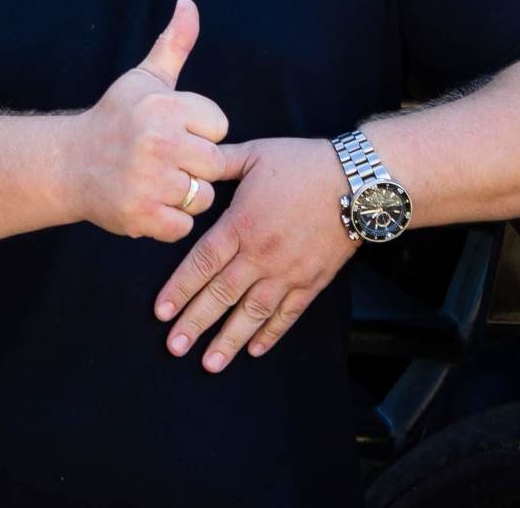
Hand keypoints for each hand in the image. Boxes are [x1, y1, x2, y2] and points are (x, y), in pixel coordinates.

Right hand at [64, 0, 234, 241]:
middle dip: (195, 165)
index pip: (220, 126)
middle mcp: (159, 142)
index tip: (174, 131)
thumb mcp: (144, 78)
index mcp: (165, 106)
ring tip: (157, 181)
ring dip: (184, 195)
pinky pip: (182, 225)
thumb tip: (189, 4)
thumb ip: (174, 44)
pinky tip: (149, 203)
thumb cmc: (114, 119)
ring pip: (202, 197)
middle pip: (215, 165)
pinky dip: (169, 221)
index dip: (200, 131)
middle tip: (166, 160)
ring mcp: (149, 182)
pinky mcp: (141, 216)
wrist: (68, 164)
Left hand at [154, 136, 357, 371]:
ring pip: (252, 313)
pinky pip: (287, 314)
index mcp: (242, 224)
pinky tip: (254, 350)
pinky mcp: (312, 282)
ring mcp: (288, 272)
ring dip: (228, 340)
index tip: (161, 313)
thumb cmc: (304, 163)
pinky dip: (270, 334)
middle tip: (174, 347)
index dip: (179, 289)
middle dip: (195, 324)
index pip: (202, 263)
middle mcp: (261, 254)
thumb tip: (191, 161)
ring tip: (209, 364)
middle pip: (221, 295)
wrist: (358, 182)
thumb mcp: (255, 153)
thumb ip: (221, 162)